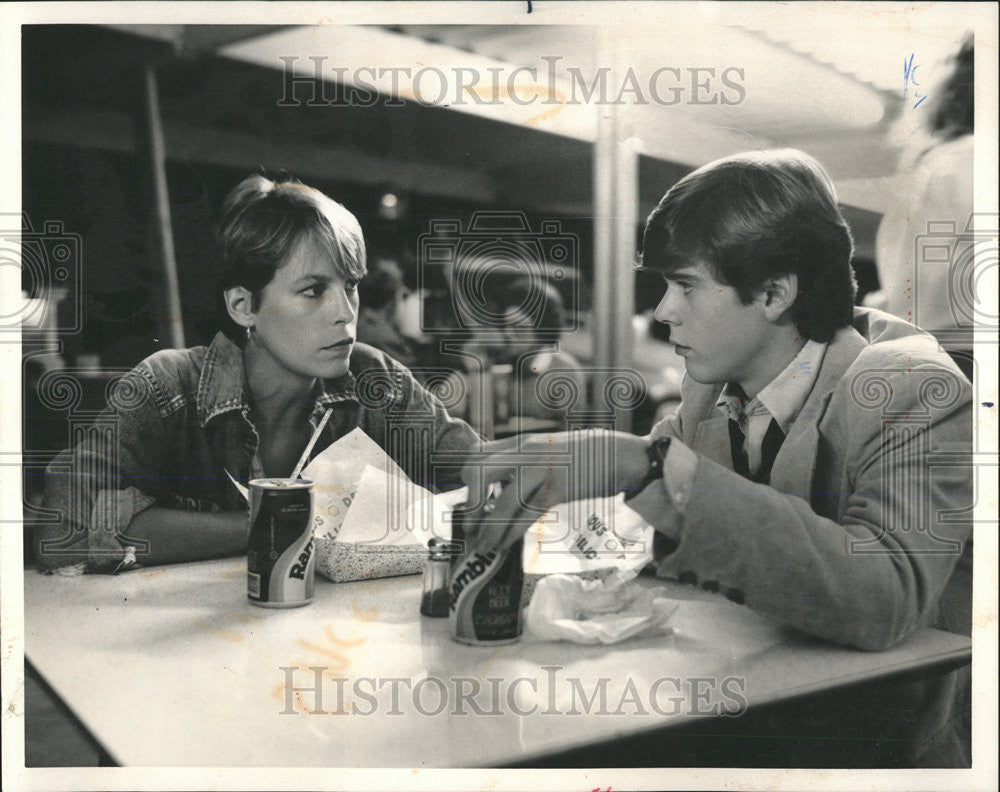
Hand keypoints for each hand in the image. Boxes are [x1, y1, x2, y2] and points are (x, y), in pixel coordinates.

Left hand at [460, 429, 649, 552]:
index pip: (477, 454)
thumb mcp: (546, 448)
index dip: (466, 481)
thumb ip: (522, 460)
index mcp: (520, 443)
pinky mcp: (558, 489)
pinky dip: (509, 535)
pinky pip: (525, 517)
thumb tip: (498, 484)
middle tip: (469, 524)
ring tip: (482, 547)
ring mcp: (541, 470)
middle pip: (478, 472)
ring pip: (502, 503)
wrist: (618, 453)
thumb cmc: (582, 454)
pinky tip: (503, 546)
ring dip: (487, 529)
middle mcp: (525, 453)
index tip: (469, 501)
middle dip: (471, 503)